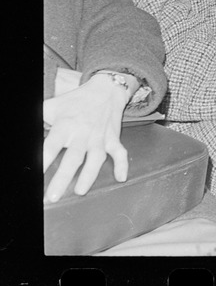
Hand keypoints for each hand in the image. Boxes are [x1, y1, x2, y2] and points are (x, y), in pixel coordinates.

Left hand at [43, 74, 131, 202]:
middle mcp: (83, 133)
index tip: (36, 173)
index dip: (44, 159)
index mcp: (66, 124)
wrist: (105, 90)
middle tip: (53, 196)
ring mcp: (100, 137)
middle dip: (63, 177)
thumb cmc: (75, 100)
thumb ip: (38, 118)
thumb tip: (23, 131)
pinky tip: (121, 178)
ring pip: (96, 158)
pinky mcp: (113, 138)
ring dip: (89, 175)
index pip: (52, 145)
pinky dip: (122, 164)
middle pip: (73, 157)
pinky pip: (120, 152)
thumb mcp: (51, 106)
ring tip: (80, 191)